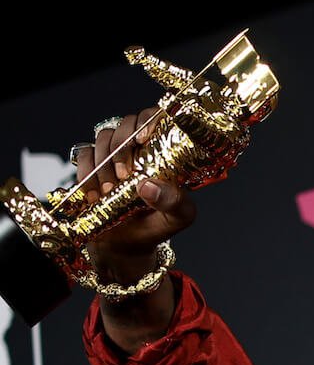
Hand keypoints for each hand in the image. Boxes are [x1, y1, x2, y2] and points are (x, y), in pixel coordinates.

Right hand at [76, 108, 197, 267]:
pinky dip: (87, 173)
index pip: (157, 119)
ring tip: (110, 192)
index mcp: (164, 153)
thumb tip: (148, 187)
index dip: (148, 120)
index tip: (143, 138)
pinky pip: (84, 155)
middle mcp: (138, 148)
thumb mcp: (178, 217)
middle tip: (124, 176)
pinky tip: (95, 195)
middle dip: (122, 148)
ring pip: (103, 139)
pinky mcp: (92, 165)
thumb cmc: (158, 225)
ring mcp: (113, 155)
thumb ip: (174, 202)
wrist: (128, 245)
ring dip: (104, 164)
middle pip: (125, 124)